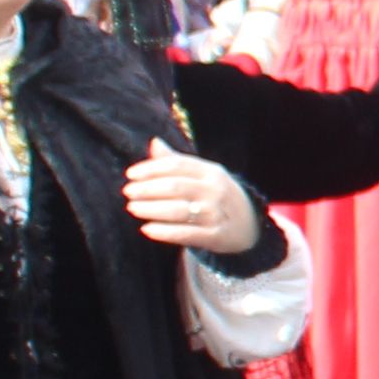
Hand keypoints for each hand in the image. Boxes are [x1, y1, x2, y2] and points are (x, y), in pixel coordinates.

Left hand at [126, 139, 261, 256]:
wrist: (250, 226)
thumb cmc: (217, 196)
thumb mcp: (203, 175)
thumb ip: (178, 161)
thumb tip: (154, 142)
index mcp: (212, 172)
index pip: (178, 164)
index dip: (151, 168)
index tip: (130, 174)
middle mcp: (215, 191)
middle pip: (175, 186)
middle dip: (147, 189)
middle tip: (128, 193)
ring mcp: (216, 214)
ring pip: (178, 210)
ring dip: (151, 209)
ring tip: (132, 208)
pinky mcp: (215, 236)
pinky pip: (185, 234)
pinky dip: (164, 232)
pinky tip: (146, 229)